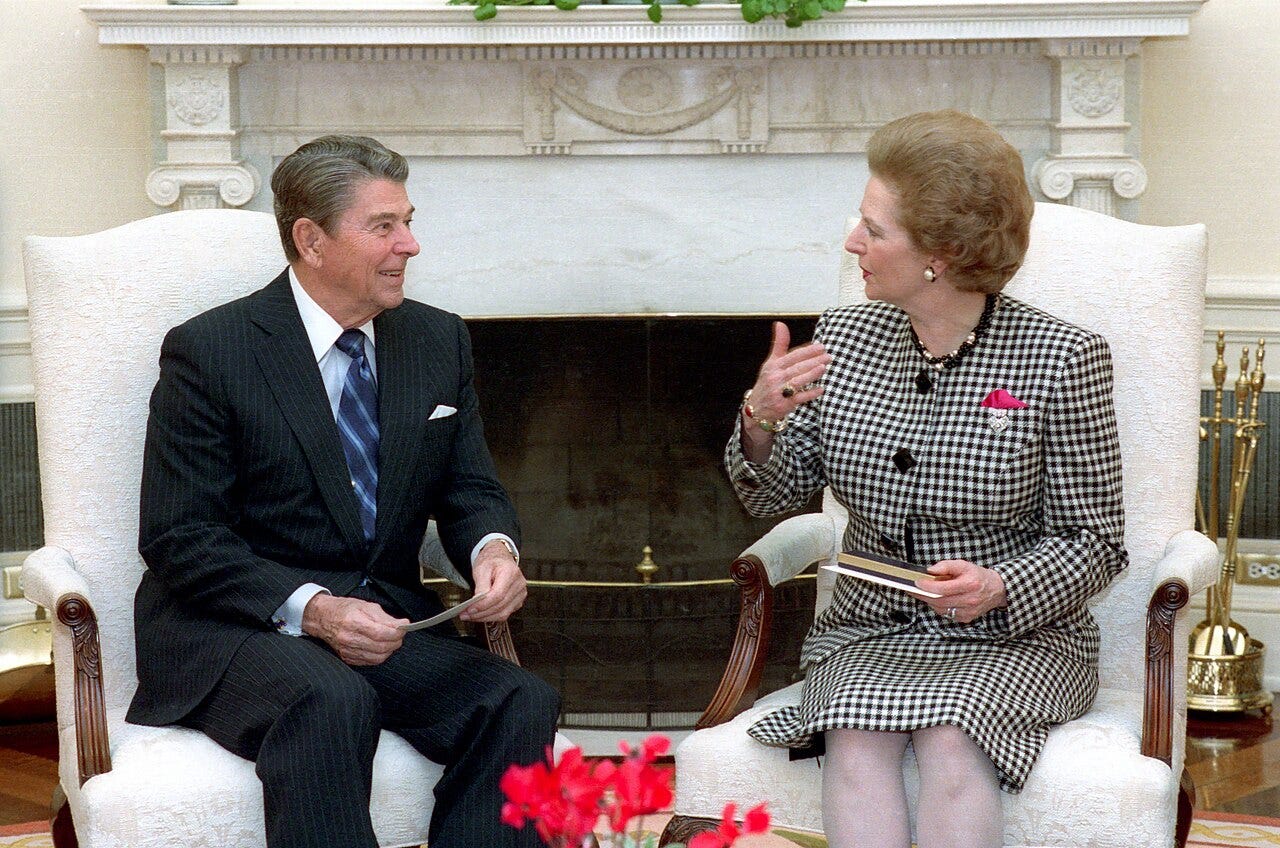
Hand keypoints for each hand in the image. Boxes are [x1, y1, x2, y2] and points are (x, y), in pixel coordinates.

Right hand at [302, 594, 407, 665]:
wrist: (323, 618)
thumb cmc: (345, 609)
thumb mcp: (366, 606)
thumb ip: (385, 617)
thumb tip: (402, 625)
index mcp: (354, 622)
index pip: (380, 633)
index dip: (396, 632)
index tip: (404, 627)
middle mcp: (349, 638)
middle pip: (380, 647)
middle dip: (396, 641)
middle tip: (399, 634)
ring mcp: (347, 650)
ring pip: (377, 657)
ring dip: (389, 649)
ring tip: (391, 640)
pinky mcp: (347, 658)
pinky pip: (370, 661)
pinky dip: (379, 655)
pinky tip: (380, 646)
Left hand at [460, 540, 526, 622]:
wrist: (499, 558)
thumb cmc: (492, 561)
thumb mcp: (481, 568)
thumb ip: (480, 586)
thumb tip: (477, 603)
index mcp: (511, 573)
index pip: (498, 595)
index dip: (483, 605)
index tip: (470, 609)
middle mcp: (519, 585)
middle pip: (500, 606)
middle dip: (481, 613)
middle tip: (465, 615)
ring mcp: (520, 594)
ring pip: (503, 614)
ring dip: (485, 618)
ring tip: (470, 616)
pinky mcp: (517, 602)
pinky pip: (504, 614)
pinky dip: (490, 617)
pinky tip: (480, 615)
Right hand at [742, 322, 830, 456]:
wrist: (755, 409)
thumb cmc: (767, 383)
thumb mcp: (770, 363)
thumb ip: (779, 344)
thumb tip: (780, 324)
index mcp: (773, 366)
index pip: (792, 356)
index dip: (807, 351)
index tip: (821, 346)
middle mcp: (775, 378)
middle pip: (796, 367)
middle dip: (813, 361)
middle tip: (828, 356)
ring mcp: (779, 392)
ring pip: (797, 381)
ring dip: (811, 374)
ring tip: (824, 367)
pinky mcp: (783, 405)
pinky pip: (798, 398)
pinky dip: (809, 393)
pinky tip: (820, 389)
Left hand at [918, 559, 1007, 623]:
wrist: (995, 590)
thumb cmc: (977, 576)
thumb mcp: (963, 564)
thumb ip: (946, 565)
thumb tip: (930, 571)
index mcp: (970, 585)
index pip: (944, 588)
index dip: (928, 586)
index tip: (917, 582)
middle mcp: (970, 600)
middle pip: (940, 600)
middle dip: (923, 595)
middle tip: (912, 589)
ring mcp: (968, 611)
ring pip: (941, 609)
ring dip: (930, 601)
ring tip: (923, 593)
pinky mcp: (966, 618)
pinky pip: (946, 614)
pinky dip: (939, 607)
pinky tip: (938, 599)